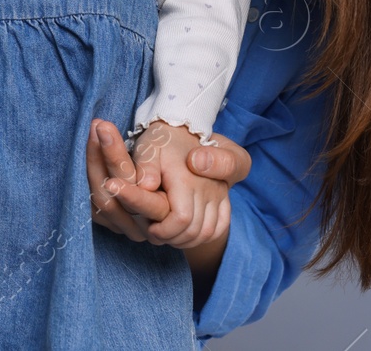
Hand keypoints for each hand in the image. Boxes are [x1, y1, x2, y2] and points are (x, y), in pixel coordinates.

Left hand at [128, 121, 229, 248]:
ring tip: (169, 234)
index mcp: (187, 178)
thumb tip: (148, 186)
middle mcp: (208, 187)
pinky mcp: (224, 197)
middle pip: (194, 229)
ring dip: (187, 239)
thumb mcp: (147, 148)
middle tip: (155, 233)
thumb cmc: (160, 142)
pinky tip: (188, 233)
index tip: (150, 227)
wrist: (183, 129)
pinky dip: (205, 236)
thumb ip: (146, 167)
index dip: (164, 230)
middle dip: (172, 238)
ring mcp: (219, 193)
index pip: (181, 218)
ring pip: (208, 231)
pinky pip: (221, 226)